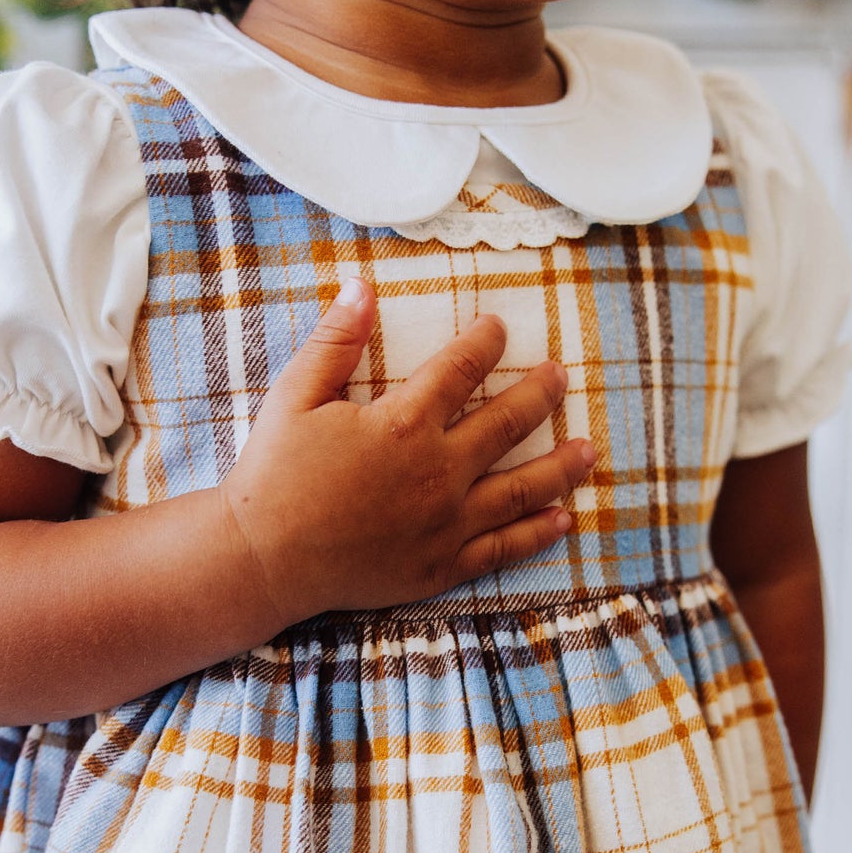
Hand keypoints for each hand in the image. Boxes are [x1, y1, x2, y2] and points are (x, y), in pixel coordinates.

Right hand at [218, 278, 593, 626]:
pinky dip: (537, 534)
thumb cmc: (274, 475)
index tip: (500, 329)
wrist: (263, 558)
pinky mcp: (441, 566)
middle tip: (560, 376)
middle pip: (508, 423)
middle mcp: (438, 472)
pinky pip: (503, 549)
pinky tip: (564, 520)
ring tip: (588, 449)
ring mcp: (446, 524)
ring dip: (561, 466)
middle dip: (540, 394)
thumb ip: (334, 342)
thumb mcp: (295, 396)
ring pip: (523, 489)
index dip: (487, 342)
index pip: (462, 369)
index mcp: (404, 424)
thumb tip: (362, 286)